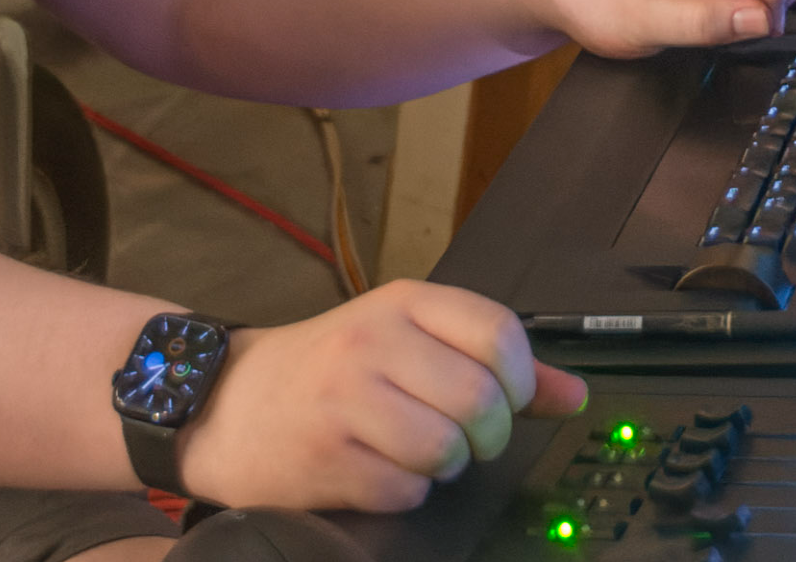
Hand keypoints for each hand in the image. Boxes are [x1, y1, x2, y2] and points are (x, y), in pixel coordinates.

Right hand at [172, 280, 587, 511]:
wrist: (222, 401)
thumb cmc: (322, 371)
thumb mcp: (403, 341)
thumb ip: (490, 362)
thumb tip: (573, 394)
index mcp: (401, 303)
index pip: (498, 332)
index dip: (520, 379)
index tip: (504, 397)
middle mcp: (373, 341)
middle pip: (482, 400)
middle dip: (484, 435)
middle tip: (457, 435)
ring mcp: (345, 398)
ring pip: (447, 449)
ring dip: (443, 466)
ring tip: (410, 450)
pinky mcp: (326, 455)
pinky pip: (406, 489)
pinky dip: (403, 491)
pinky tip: (376, 469)